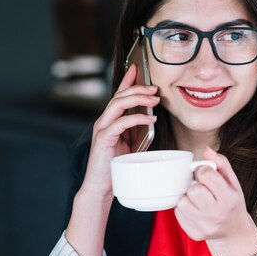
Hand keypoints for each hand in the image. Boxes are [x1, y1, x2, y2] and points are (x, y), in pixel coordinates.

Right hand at [78, 64, 158, 201]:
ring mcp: (103, 128)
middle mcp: (104, 121)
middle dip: (138, 88)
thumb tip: (152, 118)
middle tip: (155, 88)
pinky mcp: (104, 138)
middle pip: (120, 96)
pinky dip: (136, 118)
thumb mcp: (131, 144)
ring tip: (155, 99)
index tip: (137, 68)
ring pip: (118, 104)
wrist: (101, 187)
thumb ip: (137, 131)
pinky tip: (149, 118)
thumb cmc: (116, 167)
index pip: (119, 95)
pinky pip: (120, 122)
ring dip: (138, 99)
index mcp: (111, 121)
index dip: (127, 80)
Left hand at [174, 147, 256, 255]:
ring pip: (182, 202)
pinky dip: (184, 209)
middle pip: (193, 190)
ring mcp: (205, 226)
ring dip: (187, 198)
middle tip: (202, 189)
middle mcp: (217, 214)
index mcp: (229, 198)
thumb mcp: (233, 182)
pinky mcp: (194, 234)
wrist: (233, 231)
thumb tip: (206, 150)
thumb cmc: (232, 202)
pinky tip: (194, 210)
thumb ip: (221, 163)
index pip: (206, 174)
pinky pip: (178, 214)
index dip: (203, 171)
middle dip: (195, 186)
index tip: (207, 176)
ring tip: (198, 200)